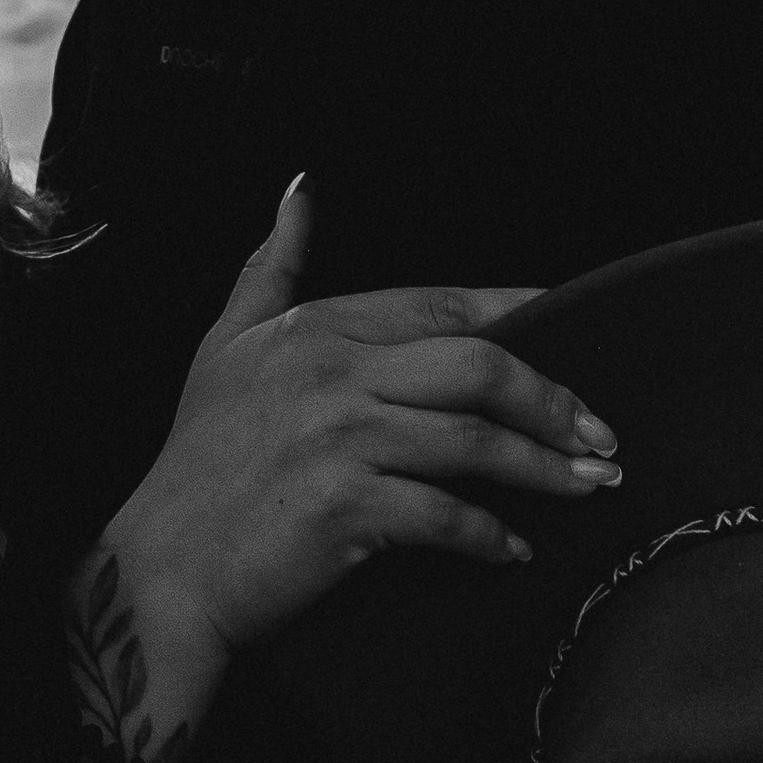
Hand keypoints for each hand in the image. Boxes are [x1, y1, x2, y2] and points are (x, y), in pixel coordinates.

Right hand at [100, 172, 618, 684]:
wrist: (163, 570)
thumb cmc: (199, 465)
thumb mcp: (225, 346)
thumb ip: (271, 267)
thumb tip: (299, 192)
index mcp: (316, 328)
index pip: (446, 307)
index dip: (525, 316)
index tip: (581, 335)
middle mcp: (330, 373)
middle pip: (481, 366)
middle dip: (555, 400)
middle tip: (600, 435)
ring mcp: (338, 439)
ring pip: (476, 442)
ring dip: (545, 469)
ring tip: (585, 487)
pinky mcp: (344, 507)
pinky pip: (446, 516)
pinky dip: (490, 537)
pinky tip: (512, 550)